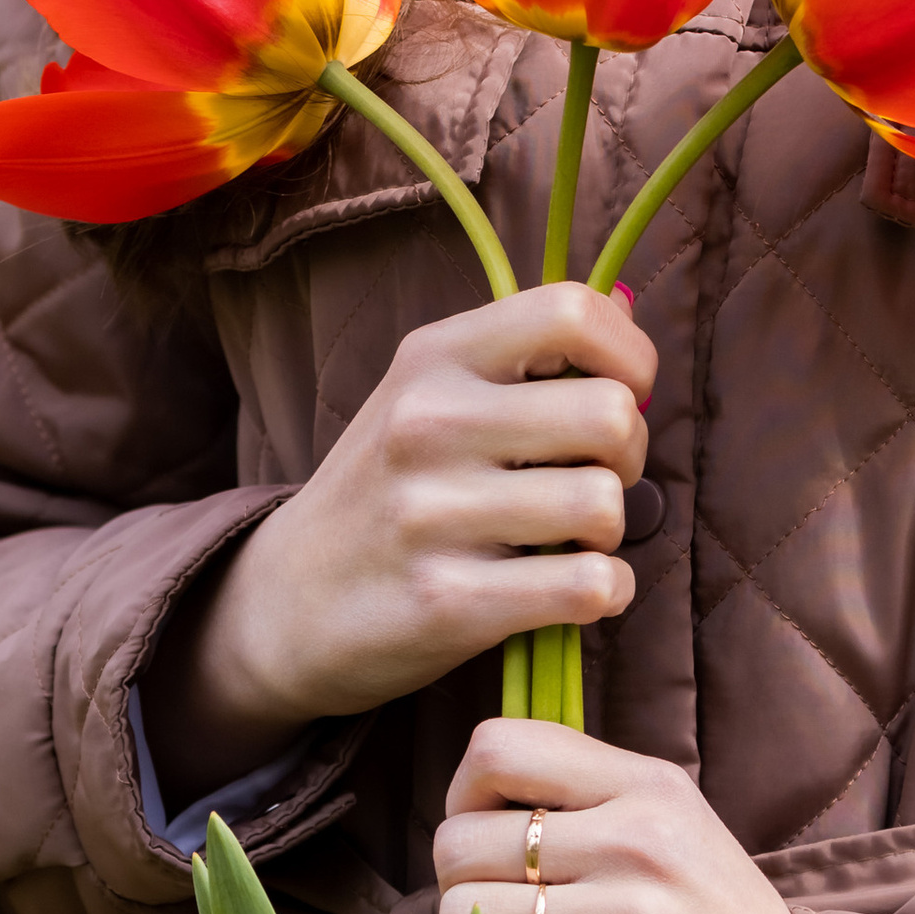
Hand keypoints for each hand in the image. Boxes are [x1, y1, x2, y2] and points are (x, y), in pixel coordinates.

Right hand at [147, 287, 655, 804]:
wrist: (284, 603)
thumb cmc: (384, 490)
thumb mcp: (427, 393)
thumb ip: (524, 355)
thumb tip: (630, 310)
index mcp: (434, 357)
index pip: (571, 311)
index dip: (628, 357)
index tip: (622, 396)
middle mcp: (428, 421)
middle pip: (610, 414)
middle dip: (629, 456)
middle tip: (592, 479)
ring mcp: (431, 513)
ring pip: (604, 505)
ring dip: (610, 533)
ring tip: (571, 540)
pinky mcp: (446, 602)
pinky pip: (588, 586)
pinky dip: (606, 591)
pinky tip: (575, 589)